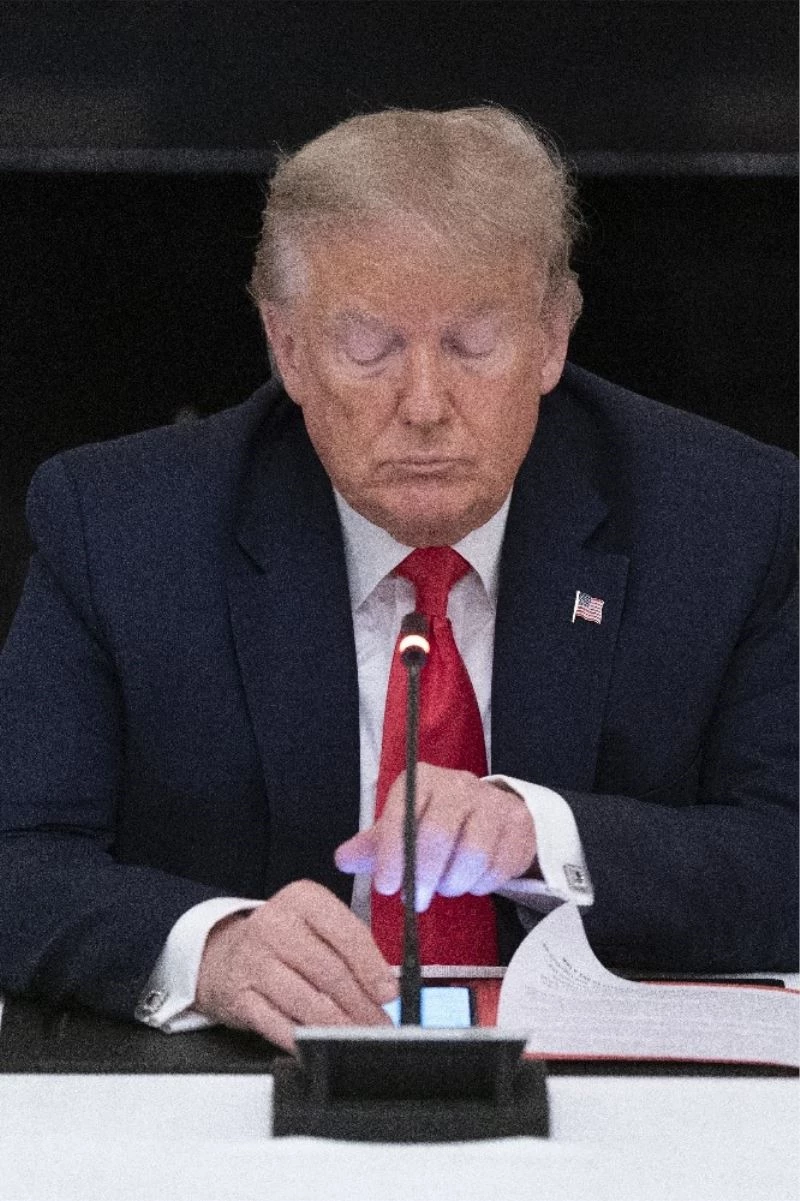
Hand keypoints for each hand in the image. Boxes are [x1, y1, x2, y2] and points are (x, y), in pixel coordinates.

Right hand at [194, 880, 396, 1051]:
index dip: (371, 967)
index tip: (388, 992)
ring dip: (338, 1026)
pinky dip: (302, 1039)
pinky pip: (277, 1023)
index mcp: (302, 900)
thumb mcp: (315, 926)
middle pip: (328, 971)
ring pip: (305, 1001)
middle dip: (360, 1005)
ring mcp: (253, 961)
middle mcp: (274, 925)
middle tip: (380, 1024)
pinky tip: (319, 1045)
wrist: (222, 953)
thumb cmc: (282, 940)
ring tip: (358, 1037)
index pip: (345, 933)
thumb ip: (349, 948)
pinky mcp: (239, 996)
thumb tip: (383, 987)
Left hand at [335, 763, 536, 910]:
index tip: (387, 887)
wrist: (492, 812)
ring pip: (473, 853)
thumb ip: (373, 846)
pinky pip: (499, 865)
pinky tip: (472, 881)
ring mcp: (492, 802)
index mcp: (422, 780)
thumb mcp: (401, 828)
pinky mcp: (518, 823)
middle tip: (415, 901)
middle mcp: (458, 784)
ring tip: (445, 887)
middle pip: (439, 834)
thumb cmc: (436, 822)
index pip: (403, 815)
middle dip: (423, 875)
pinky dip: (482, 884)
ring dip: (454, 882)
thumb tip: (343, 860)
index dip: (392, 854)